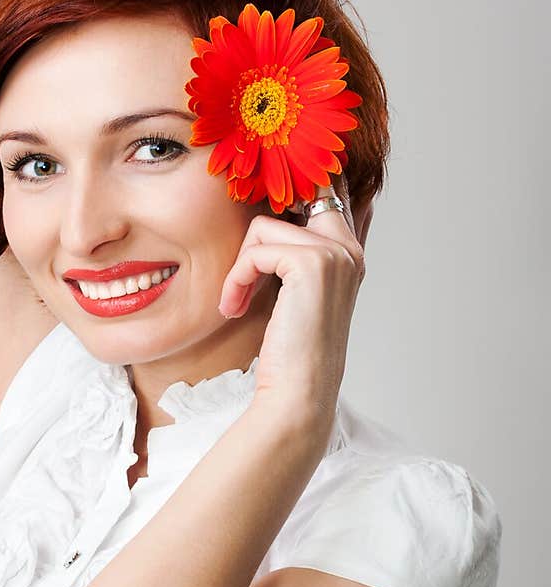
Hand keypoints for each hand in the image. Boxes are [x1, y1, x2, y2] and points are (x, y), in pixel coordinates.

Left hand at [217, 172, 365, 424]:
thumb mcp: (294, 295)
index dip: (285, 195)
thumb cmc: (290, 353)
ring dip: (239, 268)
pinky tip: (235, 307)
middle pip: (289, 198)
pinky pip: (255, 251)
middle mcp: (348, 248)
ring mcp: (334, 253)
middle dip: (256, 228)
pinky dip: (236, 280)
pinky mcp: (310, 263)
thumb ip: (292, 255)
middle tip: (241, 267)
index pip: (323, 192)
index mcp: (349, 253)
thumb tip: (265, 218)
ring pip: (262, 226)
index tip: (258, 213)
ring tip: (237, 301)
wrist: (298, 394)